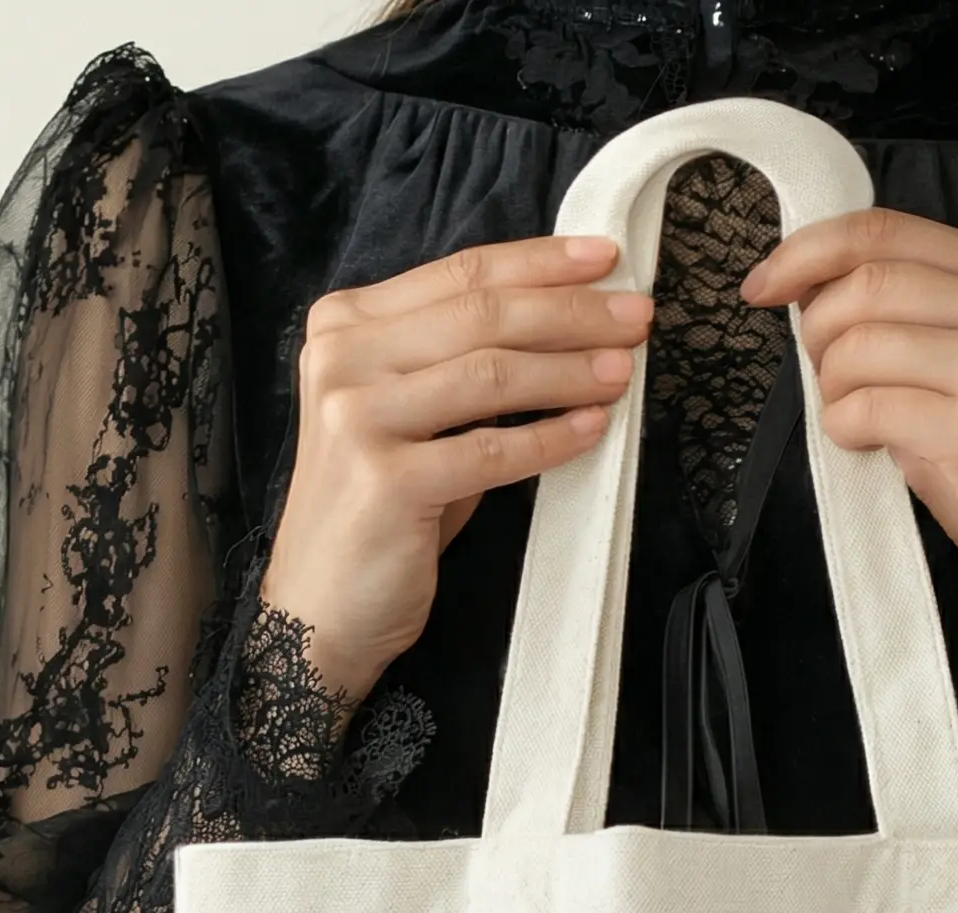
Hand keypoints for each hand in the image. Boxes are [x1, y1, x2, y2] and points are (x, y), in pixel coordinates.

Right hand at [260, 235, 654, 703]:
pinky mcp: (385, 481)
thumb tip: (563, 324)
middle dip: (571, 311)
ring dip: (569, 370)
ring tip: (623, 371)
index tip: (606, 259)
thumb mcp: (412, 419)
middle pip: (480, 314)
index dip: (540, 263)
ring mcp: (357, 417)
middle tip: (636, 317)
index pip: (459, 275)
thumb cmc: (380, 514)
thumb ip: (460, 365)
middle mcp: (342, 359)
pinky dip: (549, 440)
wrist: (320, 608)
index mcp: (345, 325)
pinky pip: (491, 451)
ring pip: (490, 373)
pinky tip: (592, 429)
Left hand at [741, 209, 957, 711]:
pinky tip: (869, 447)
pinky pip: (869, 408)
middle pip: (864, 282)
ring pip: (859, 345)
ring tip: (856, 422)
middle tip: (826, 382)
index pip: (884, 230)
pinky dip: (846, 429)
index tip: (762, 285)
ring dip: (832, 389)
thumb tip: (814, 297)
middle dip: (817, 332)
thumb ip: (912, 324)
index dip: (807, 252)